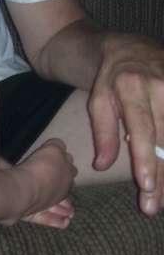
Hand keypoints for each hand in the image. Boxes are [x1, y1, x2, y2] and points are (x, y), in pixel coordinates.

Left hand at [88, 33, 163, 215]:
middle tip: (152, 206)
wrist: (131, 49)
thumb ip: (102, 131)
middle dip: (163, 176)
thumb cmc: (110, 78)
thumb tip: (101, 165)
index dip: (146, 159)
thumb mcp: (97, 99)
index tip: (147, 186)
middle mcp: (162, 87)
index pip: (142, 129)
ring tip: (163, 198)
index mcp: (133, 87)